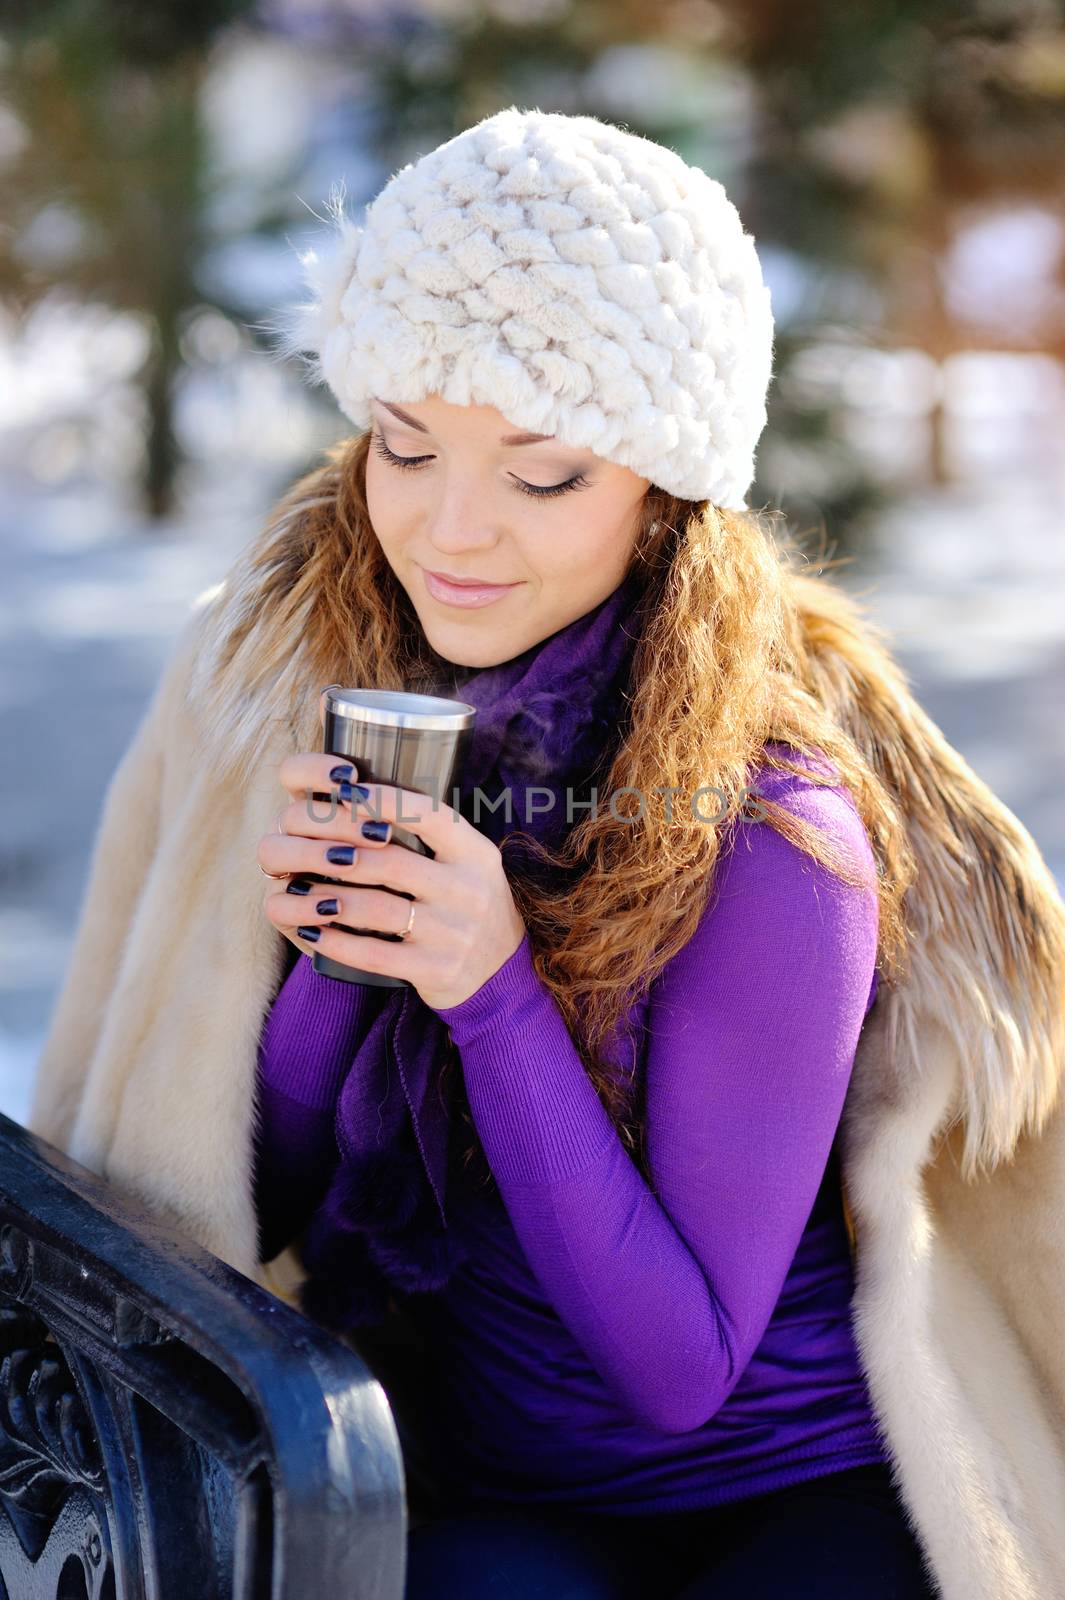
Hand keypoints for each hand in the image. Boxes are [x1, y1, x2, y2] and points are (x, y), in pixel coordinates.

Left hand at [257, 696, 527, 1009]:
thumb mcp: (467, 858)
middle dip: (335, 853)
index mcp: (475, 853)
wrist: (502, 972)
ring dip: (326, 899)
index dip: (384, 800)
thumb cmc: (465, 900)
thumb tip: (350, 783)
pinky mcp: (435, 970)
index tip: (342, 791)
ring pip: (376, 910)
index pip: (431, 816)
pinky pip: (375, 955)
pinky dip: (336, 942)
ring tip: (294, 891)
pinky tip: (311, 930)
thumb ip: (428, 828)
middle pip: (391, 862)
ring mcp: (452, 933)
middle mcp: (468, 890)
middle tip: (299, 846)